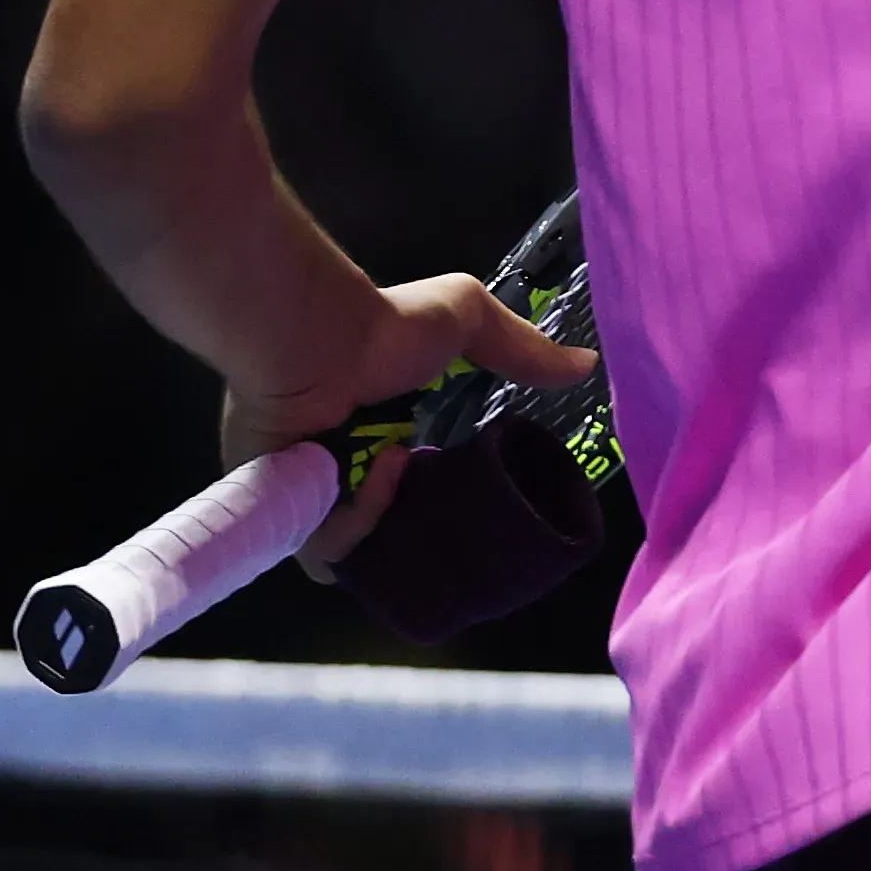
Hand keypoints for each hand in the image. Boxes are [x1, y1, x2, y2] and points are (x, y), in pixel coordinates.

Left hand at [219, 270, 598, 573]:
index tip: (474, 491)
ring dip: (389, 517)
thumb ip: (522, 349)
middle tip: (446, 501)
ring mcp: (312, 492)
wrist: (314, 338)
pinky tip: (378, 477)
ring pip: (361, 546)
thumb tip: (586, 365)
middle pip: (390, 524)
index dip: (445, 496)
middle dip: (421, 521)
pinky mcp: (284, 510)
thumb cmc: (384, 325)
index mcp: (379, 429)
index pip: (413, 485)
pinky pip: (325, 550)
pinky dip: (357, 524)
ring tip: (402, 471)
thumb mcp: (469, 320)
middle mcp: (343, 465)